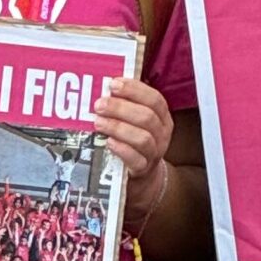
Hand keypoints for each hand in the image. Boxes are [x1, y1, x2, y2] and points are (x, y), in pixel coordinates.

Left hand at [96, 77, 173, 215]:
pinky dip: (122, 149)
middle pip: (147, 117)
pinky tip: (108, 142)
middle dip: (120, 108)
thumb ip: (126, 104)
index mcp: (162, 117)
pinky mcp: (143, 169)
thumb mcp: (136, 121)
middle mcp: (162, 133)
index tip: (113, 84)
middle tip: (99, 104)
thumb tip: (104, 85)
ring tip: (99, 122)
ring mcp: (154, 153)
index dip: (134, 90)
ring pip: (143, 138)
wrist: (143, 176)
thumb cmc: (134, 139)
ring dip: (118, 128)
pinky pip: (136, 159)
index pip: (154, 99)